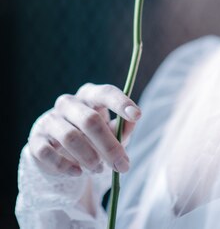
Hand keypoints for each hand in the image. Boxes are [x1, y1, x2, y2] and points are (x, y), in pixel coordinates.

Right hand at [27, 83, 141, 176]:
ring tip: (99, 169)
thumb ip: (122, 127)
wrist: (57, 150)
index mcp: (89, 95)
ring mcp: (50, 120)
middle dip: (109, 145)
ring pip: (71, 137)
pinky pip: (49, 152)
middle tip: (123, 165)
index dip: (121, 102)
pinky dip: (65, 165)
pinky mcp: (36, 140)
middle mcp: (68, 103)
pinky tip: (78, 172)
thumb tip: (133, 121)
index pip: (105, 92)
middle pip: (90, 120)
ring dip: (89, 157)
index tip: (137, 115)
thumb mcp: (109, 130)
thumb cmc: (90, 136)